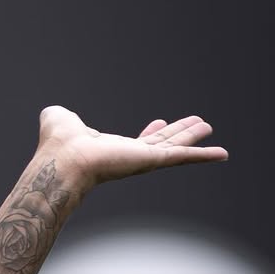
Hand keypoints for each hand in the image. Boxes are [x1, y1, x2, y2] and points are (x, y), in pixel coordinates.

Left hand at [37, 105, 227, 191]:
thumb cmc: (56, 144)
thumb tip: (52, 112)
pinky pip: (182, 158)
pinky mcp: (150, 161)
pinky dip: (203, 156)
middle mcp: (127, 157)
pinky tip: (222, 154)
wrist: (63, 160)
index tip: (160, 122)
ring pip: (173, 149)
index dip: (149, 133)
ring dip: (193, 140)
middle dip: (179, 134)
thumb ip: (60, 115)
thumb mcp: (57, 119)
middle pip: (161, 144)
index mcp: (108, 148)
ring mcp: (140, 160)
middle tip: (199, 124)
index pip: (135, 142)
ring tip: (209, 128)